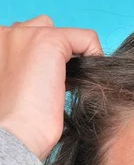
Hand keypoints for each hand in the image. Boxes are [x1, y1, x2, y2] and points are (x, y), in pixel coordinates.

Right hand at [0, 14, 102, 160]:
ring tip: (71, 85)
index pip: (26, 39)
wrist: (15, 136)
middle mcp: (5, 34)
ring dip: (73, 56)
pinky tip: (86, 81)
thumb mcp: (18, 90)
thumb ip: (28, 72)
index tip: (51, 87)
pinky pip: (85, 37)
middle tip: (61, 86)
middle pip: (43, 28)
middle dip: (57, 54)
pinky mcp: (48, 41)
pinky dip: (94, 55)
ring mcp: (25, 34)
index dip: (45, 62)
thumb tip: (59, 71)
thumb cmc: (17, 126)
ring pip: (63, 33)